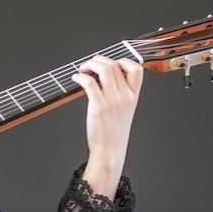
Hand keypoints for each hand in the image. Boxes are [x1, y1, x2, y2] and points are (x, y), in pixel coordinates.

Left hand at [71, 55, 143, 199]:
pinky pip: (89, 83)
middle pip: (114, 65)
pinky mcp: (99, 107)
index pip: (136, 69)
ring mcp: (112, 101)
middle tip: (89, 64)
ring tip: (82, 69)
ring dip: (89, 64)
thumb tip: (102, 78)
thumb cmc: (113, 132)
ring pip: (103, 69)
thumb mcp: (124, 110)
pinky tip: (76, 79)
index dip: (123, 60)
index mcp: (133, 96)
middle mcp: (125, 96)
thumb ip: (119, 93)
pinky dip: (80, 76)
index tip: (110, 63)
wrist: (110, 151)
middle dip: (99, 60)